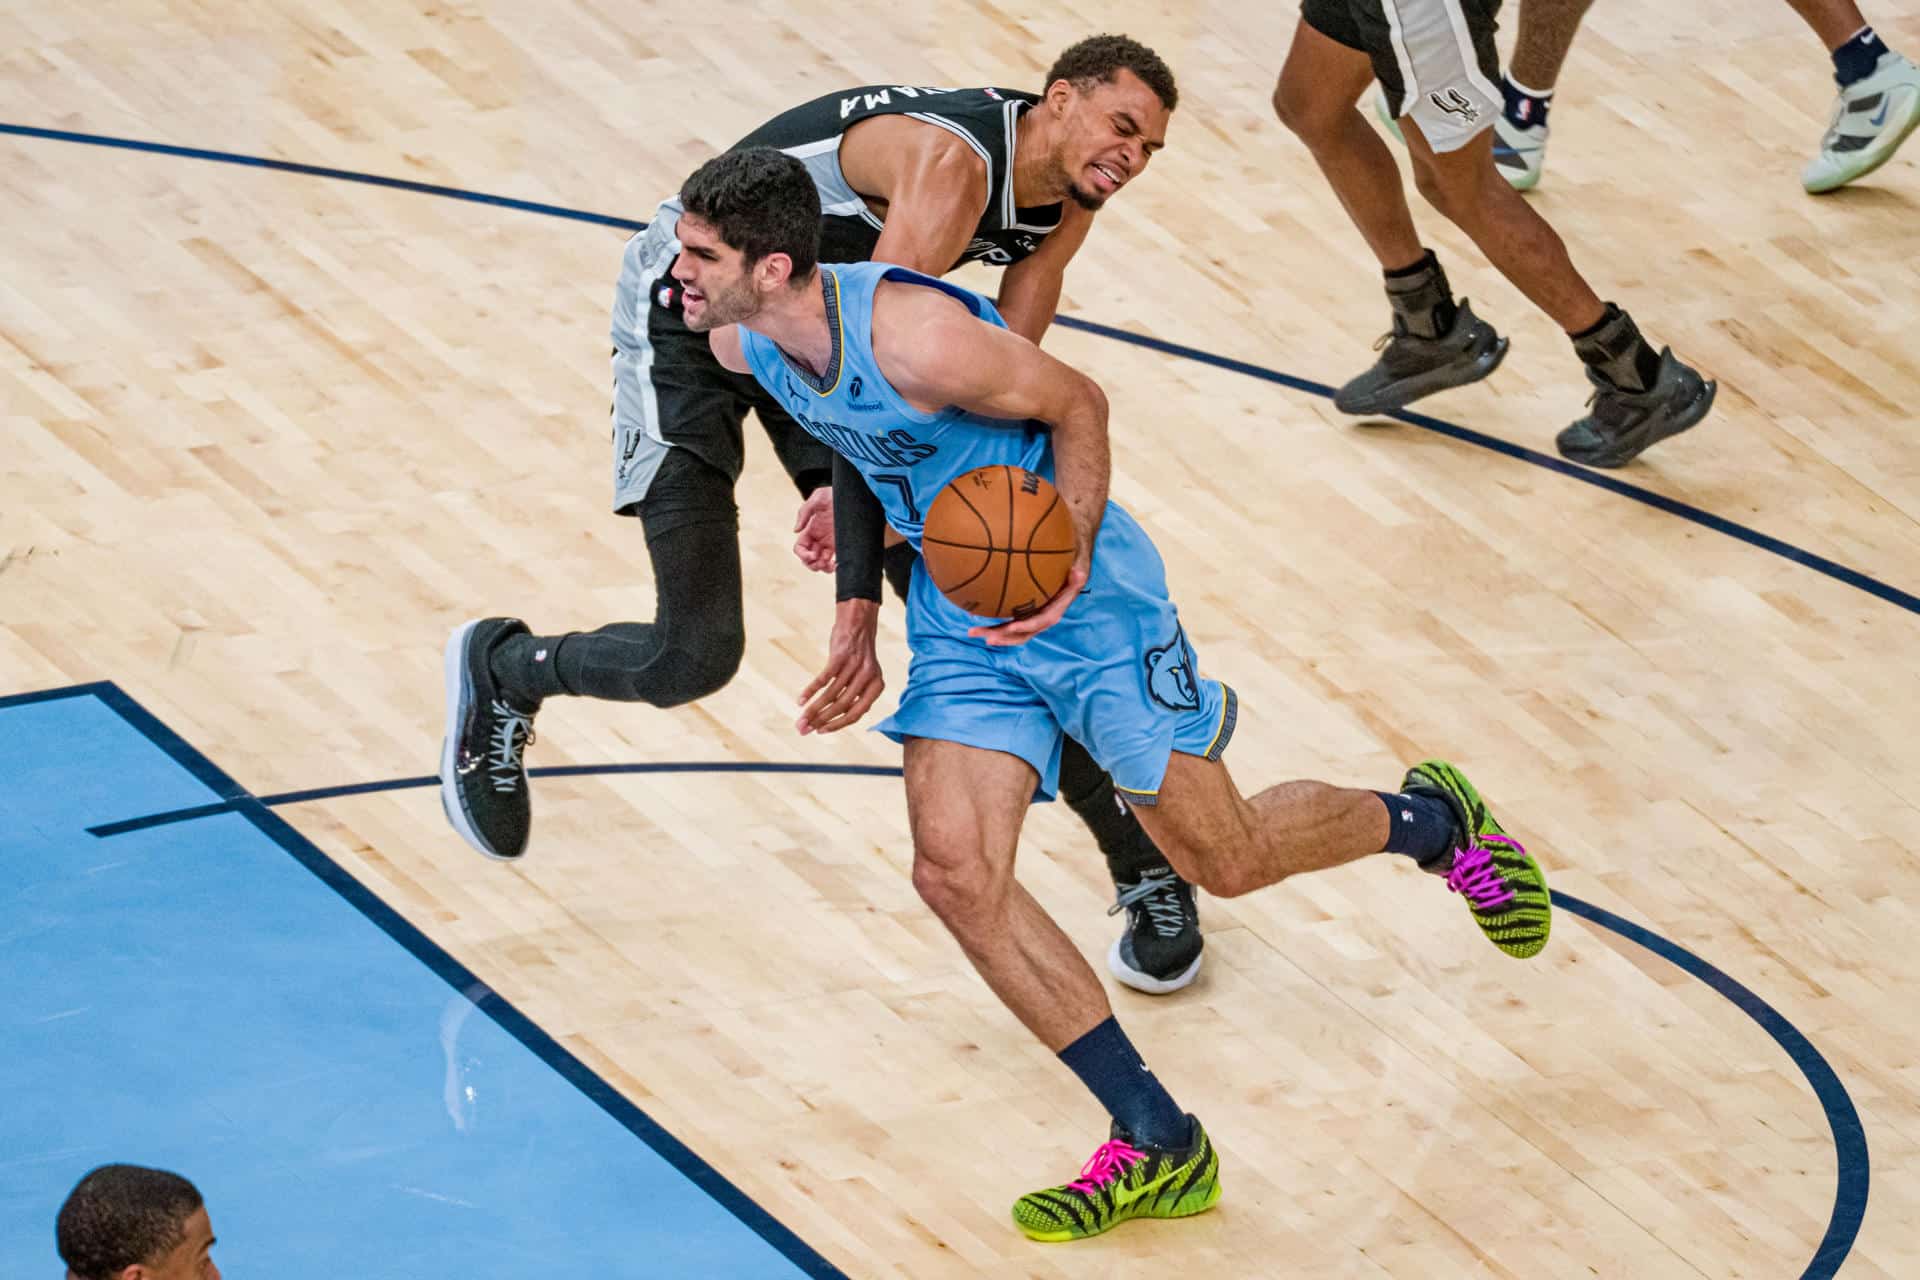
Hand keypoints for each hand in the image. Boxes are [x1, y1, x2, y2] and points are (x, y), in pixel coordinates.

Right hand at [792, 487, 834, 572]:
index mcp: (810, 530)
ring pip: (821, 562)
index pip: (800, 548)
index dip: (803, 555)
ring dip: (822, 568)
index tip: (813, 555)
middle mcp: (819, 538)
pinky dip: (833, 565)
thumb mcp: (817, 498)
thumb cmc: (833, 494)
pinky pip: (835, 558)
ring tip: (830, 566)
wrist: (852, 494)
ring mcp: (830, 542)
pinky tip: (837, 565)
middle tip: (821, 563)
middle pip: (809, 558)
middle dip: (812, 564)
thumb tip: (795, 531)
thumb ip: (804, 512)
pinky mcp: (841, 544)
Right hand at [797, 598, 883, 734]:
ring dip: (813, 709)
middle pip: (842, 706)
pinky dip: (811, 691)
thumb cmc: (858, 654)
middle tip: (803, 730)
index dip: (838, 725)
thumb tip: (838, 717)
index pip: (856, 713)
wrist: (858, 622)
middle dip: (821, 721)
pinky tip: (800, 700)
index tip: (821, 731)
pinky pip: (824, 679)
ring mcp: (854, 666)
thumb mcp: (865, 675)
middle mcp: (868, 678)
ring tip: (800, 719)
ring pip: (831, 695)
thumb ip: (857, 695)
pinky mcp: (840, 656)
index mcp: (877, 686)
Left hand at [968, 561, 1087, 646]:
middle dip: (1005, 637)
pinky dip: (992, 621)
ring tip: (971, 633)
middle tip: (987, 639)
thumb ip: (1077, 573)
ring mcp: (1031, 613)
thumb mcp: (1078, 563)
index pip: (1043, 621)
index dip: (1028, 625)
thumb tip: (1078, 573)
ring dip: (993, 633)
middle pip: (1024, 631)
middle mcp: (1043, 615)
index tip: (1012, 626)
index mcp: (1057, 608)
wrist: (1068, 557)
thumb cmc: (1071, 558)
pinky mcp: (1023, 608)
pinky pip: (1007, 618)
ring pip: (1012, 629)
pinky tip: (972, 617)